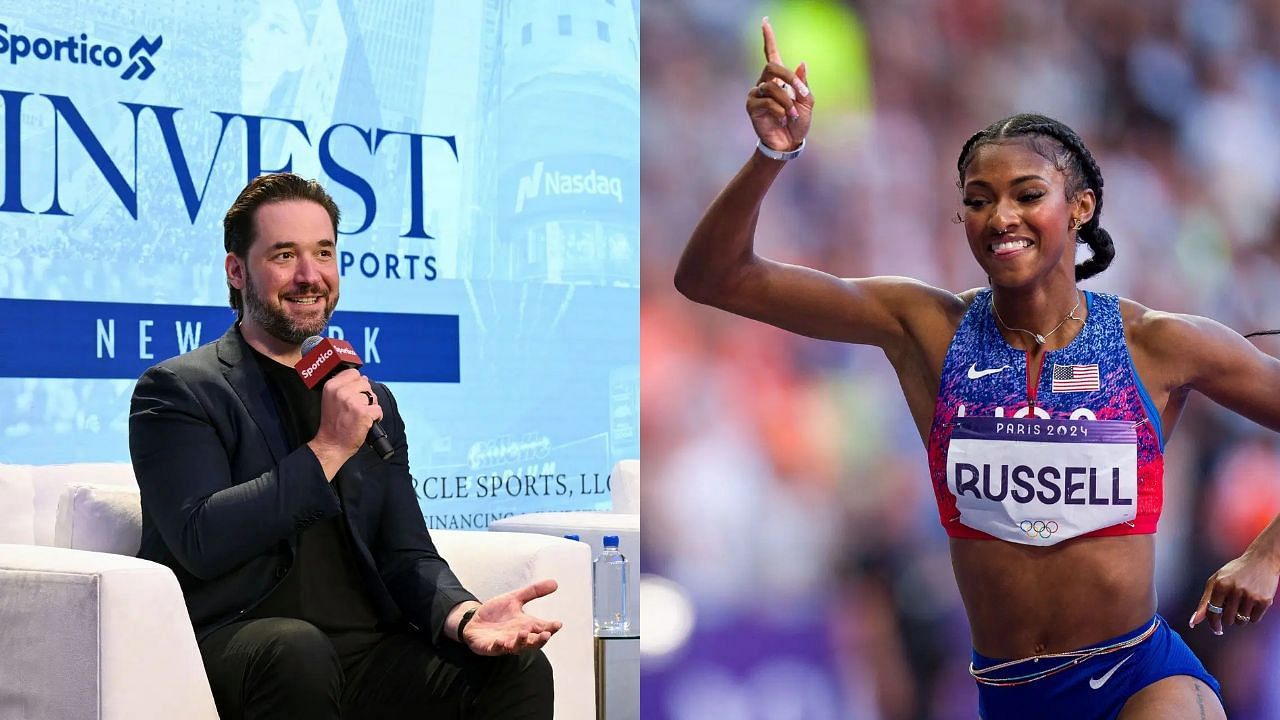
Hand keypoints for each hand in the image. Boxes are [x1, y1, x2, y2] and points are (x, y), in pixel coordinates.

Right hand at [307, 368, 382, 475]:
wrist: (332, 444)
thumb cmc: (333, 424)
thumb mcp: (331, 399)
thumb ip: (345, 387)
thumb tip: (363, 378)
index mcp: (331, 386)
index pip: (353, 373)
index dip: (357, 384)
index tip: (354, 394)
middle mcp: (341, 391)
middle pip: (365, 383)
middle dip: (365, 395)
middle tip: (357, 408)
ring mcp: (352, 401)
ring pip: (373, 396)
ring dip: (371, 406)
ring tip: (359, 416)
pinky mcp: (363, 412)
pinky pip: (378, 409)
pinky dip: (376, 417)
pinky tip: (365, 423)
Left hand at [461, 579, 563, 655]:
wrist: (473, 621)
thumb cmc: (496, 613)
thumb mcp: (514, 598)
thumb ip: (533, 592)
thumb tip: (555, 583)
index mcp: (526, 625)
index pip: (542, 628)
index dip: (551, 627)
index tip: (558, 624)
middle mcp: (518, 636)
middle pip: (533, 642)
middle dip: (540, 640)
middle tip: (546, 634)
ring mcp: (505, 643)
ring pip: (516, 647)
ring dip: (521, 642)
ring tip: (523, 633)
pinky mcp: (490, 647)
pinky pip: (495, 649)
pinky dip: (499, 646)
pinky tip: (500, 641)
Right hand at [747, 17, 812, 152]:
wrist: (788, 143)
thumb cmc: (798, 123)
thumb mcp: (807, 102)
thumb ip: (803, 85)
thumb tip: (801, 64)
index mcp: (779, 79)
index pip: (770, 53)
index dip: (768, 38)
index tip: (765, 21)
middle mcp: (765, 83)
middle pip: (772, 66)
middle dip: (789, 78)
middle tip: (801, 93)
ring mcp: (757, 94)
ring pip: (772, 86)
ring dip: (787, 101)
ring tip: (793, 115)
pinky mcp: (752, 106)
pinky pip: (767, 101)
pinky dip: (780, 111)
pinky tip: (783, 120)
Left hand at [1190, 550, 1279, 634]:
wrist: (1261, 560)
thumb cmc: (1235, 571)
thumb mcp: (1216, 580)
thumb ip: (1205, 601)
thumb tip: (1193, 621)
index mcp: (1221, 584)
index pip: (1212, 612)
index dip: (1213, 623)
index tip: (1216, 628)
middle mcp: (1235, 590)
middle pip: (1227, 619)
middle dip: (1228, 617)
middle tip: (1232, 607)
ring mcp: (1251, 596)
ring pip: (1241, 621)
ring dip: (1240, 617)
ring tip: (1242, 603)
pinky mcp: (1264, 601)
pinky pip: (1254, 620)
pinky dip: (1252, 616)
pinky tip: (1252, 603)